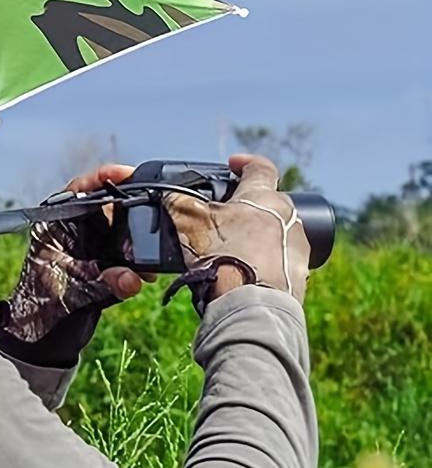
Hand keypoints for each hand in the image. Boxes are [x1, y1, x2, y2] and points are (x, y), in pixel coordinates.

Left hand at [0, 163, 148, 345]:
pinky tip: (150, 271)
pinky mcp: (102, 264)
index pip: (79, 191)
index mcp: (55, 227)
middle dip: (131, 207)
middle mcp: (73, 232)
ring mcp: (89, 247)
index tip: (125, 174)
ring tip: (156, 246)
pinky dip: (138, 260)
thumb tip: (133, 279)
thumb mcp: (72, 293)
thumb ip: (103, 284)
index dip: (102, 178)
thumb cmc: (41, 308)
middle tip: (155, 207)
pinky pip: (125, 253)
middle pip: (107, 206)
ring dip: (138, 237)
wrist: (42, 338)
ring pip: (119, 229)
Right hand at [163, 154, 309, 302]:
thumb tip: (166, 195)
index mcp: (263, 196)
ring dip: (259, 234)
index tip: (232, 165)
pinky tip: (248, 271)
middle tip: (227, 217)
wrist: (249, 304)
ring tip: (236, 249)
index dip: (244, 163)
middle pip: (269, 200)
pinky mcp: (301, 272)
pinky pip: (282, 258)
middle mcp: (287, 215)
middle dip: (249, 205)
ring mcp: (298, 244)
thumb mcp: (190, 225)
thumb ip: (177, 204)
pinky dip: (266, 260)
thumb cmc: (222, 259)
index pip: (260, 167)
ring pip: (277, 230)